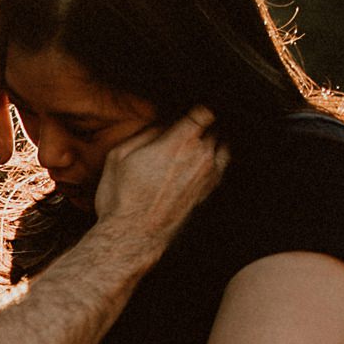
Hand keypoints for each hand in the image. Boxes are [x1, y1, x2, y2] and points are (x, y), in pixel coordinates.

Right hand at [93, 106, 226, 243]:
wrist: (132, 237)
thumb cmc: (121, 198)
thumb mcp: (120, 156)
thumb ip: (145, 134)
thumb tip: (162, 123)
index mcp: (179, 141)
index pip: (206, 111)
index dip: (201, 106)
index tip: (192, 107)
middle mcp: (200, 155)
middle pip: (217, 126)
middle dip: (205, 122)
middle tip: (191, 123)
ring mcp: (208, 175)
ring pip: (223, 145)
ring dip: (214, 138)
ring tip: (200, 137)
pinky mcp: (208, 192)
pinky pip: (222, 165)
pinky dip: (217, 157)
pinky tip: (204, 157)